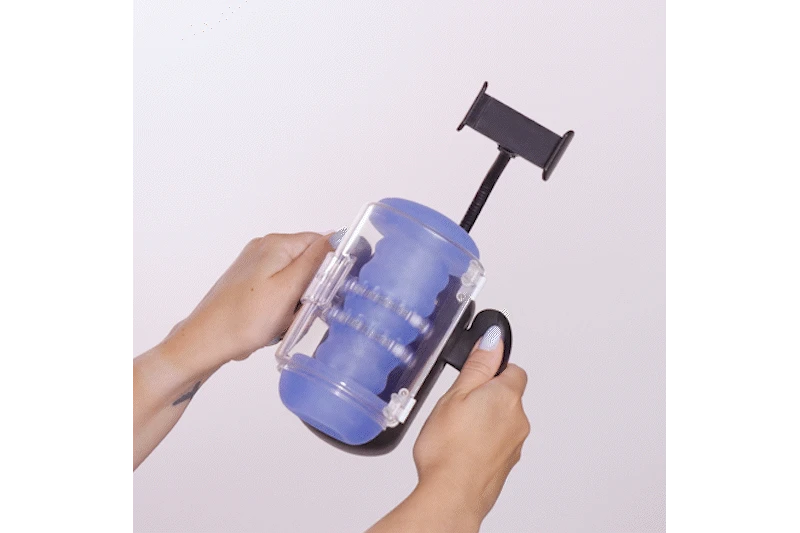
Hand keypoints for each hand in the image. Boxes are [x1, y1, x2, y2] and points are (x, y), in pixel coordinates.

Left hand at [159, 231, 338, 373]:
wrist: (208, 340)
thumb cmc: (245, 319)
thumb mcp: (289, 288)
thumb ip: (315, 260)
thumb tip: (336, 236)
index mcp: (277, 244)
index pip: (321, 243)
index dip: (330, 267)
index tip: (325, 291)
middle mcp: (265, 248)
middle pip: (308, 261)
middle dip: (312, 286)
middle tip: (301, 308)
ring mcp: (256, 264)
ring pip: (296, 277)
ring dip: (298, 298)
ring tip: (285, 317)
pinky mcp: (251, 281)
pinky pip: (281, 288)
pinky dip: (284, 304)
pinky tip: (275, 319)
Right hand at [367, 326, 529, 532]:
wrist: (451, 496)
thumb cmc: (449, 449)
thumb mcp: (455, 395)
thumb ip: (478, 365)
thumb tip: (494, 340)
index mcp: (507, 396)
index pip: (513, 369)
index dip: (492, 368)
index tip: (473, 375)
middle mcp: (518, 420)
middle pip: (507, 395)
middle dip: (486, 396)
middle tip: (457, 405)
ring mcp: (514, 445)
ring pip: (501, 421)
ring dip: (483, 420)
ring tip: (454, 430)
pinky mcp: (505, 465)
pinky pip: (496, 443)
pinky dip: (482, 442)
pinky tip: (459, 448)